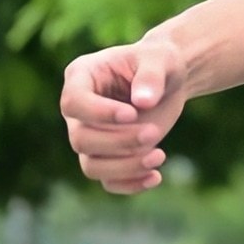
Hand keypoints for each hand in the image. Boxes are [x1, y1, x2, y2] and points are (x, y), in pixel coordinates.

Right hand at [59, 35, 189, 193]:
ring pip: (91, 166)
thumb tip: (143, 103)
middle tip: (153, 133)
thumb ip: (151, 76)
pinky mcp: (108, 156)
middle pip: (81, 139)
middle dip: (119, 141)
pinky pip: (108, 181)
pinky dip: (130, 184)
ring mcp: (90, 136)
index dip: (99, 113)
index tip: (132, 114)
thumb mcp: (160, 59)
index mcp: (81, 77)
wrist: (170, 81)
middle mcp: (79, 111)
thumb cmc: (159, 61)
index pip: (73, 102)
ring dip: (124, 167)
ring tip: (160, 156)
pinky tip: (155, 177)